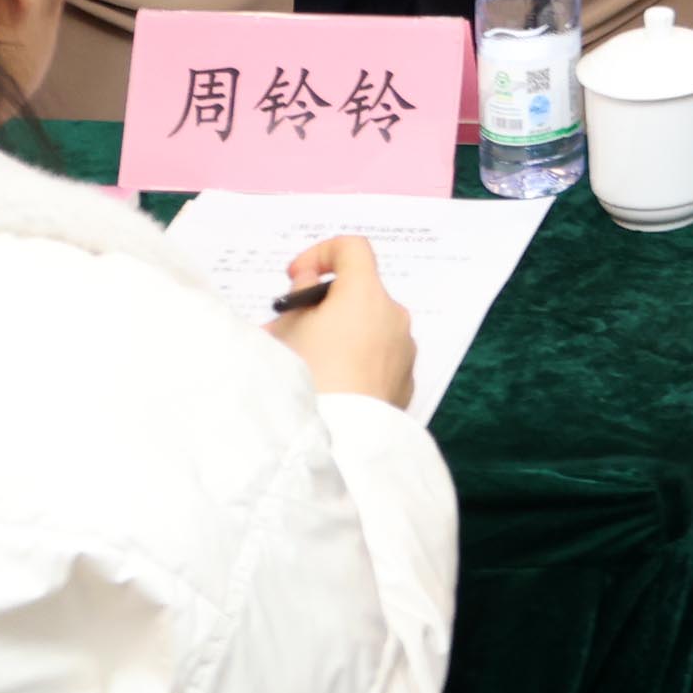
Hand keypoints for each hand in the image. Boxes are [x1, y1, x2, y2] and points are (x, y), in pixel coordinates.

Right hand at [276, 234, 419, 406]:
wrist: (335, 443)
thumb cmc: (306, 380)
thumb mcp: (285, 332)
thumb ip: (298, 298)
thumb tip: (309, 286)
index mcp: (365, 294)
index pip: (352, 248)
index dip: (320, 254)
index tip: (294, 278)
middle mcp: (394, 315)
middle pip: (360, 292)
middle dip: (326, 304)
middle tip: (294, 330)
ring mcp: (405, 349)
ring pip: (371, 327)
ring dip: (344, 333)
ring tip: (311, 363)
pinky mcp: (407, 381)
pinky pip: (381, 357)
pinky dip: (360, 360)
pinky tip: (334, 386)